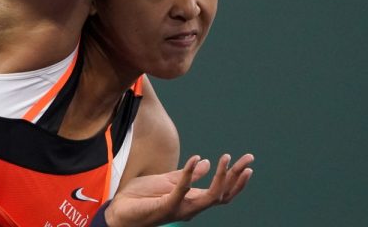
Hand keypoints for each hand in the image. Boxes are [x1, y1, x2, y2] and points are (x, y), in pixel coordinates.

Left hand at [104, 153, 254, 226]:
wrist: (119, 210)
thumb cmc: (142, 198)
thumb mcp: (167, 181)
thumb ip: (188, 175)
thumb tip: (207, 163)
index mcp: (193, 200)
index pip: (222, 192)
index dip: (236, 179)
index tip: (247, 162)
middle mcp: (191, 207)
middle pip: (223, 195)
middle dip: (237, 178)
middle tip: (249, 159)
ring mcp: (180, 209)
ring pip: (210, 197)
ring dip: (221, 178)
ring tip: (226, 158)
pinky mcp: (166, 207)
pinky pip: (182, 191)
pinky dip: (190, 175)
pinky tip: (196, 159)